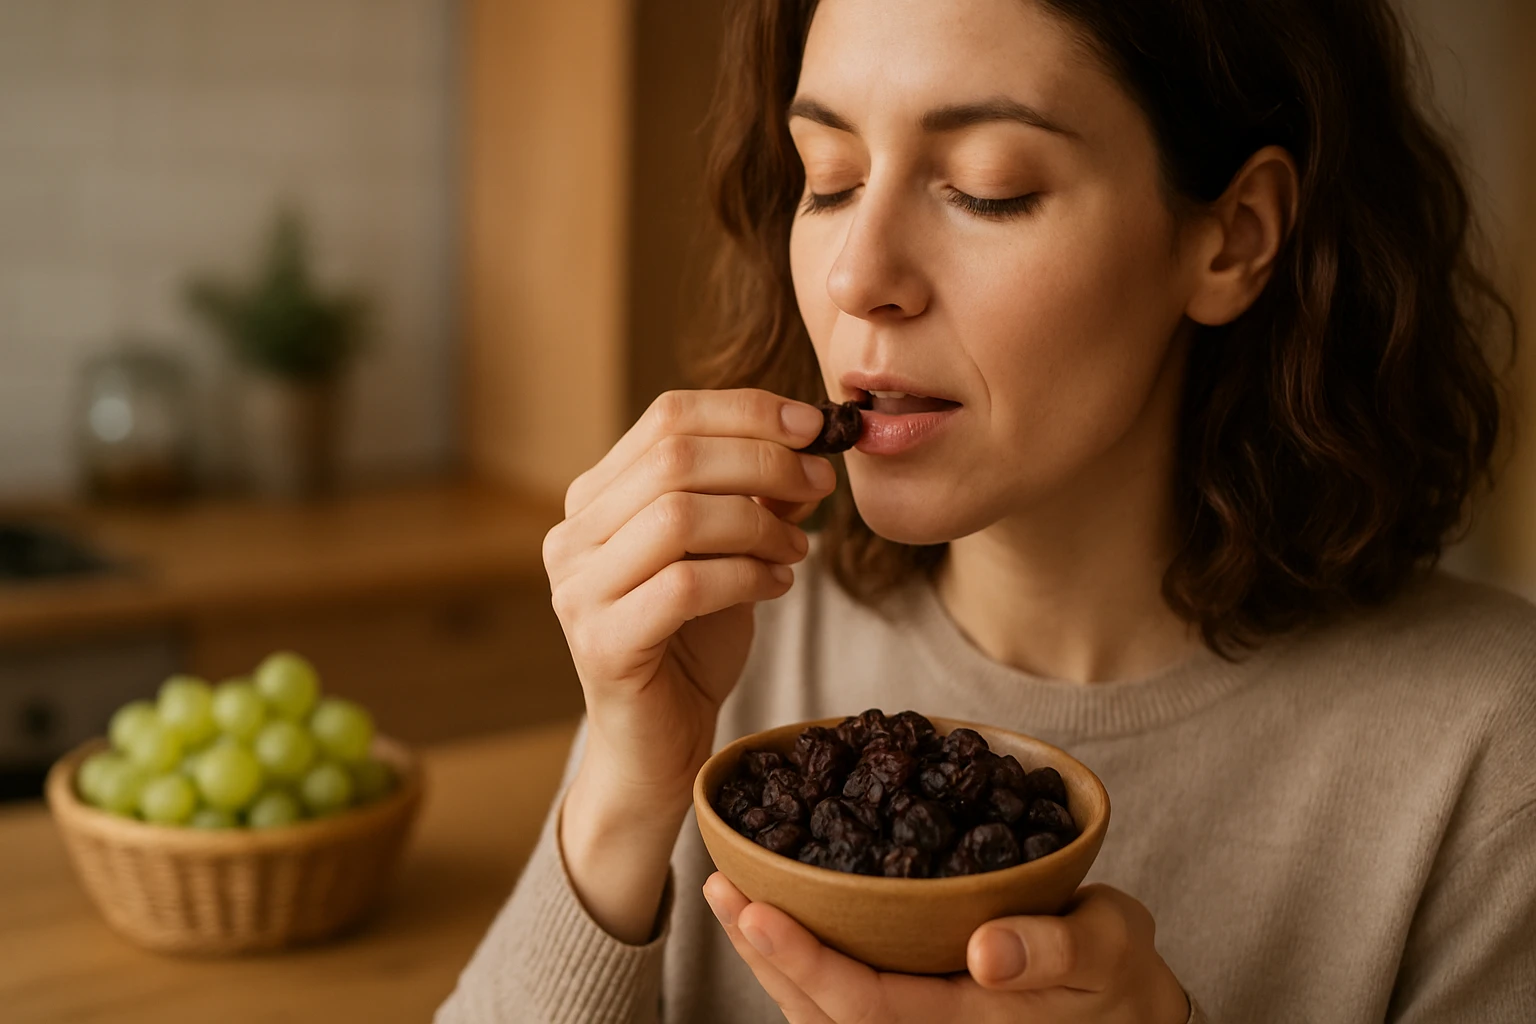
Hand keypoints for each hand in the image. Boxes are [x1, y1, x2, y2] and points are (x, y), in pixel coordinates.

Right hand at [545, 389, 836, 941]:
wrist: (658, 746)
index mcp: (594, 499)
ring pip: (678, 515)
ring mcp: (579, 590)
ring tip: (797, 547)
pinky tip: (777, 584)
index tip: (813, 423)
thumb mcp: (730, 552)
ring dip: (759, 522)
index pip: (667, 418)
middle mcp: (573, 537)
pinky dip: (747, 575)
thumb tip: (809, 443)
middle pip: (674, 457)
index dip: (745, 410)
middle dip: (764, 460)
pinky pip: (686, 585)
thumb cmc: (691, 644)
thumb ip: (755, 497)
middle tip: (820, 481)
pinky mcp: (603, 643)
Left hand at [703, 873, 1190, 1023]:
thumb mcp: (1108, 950)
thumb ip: (1053, 951)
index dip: (803, 960)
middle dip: (763, 953)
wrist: (1130, 1009)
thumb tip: (986, 949)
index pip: (862, 1006)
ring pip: (818, 1010)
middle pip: (819, 1013)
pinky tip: (774, 913)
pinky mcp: (913, 1009)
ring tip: (728, 894)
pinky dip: (800, 958)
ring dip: (769, 957)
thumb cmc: (1120, 975)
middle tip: (718, 886)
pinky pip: (841, 997)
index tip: (755, 909)